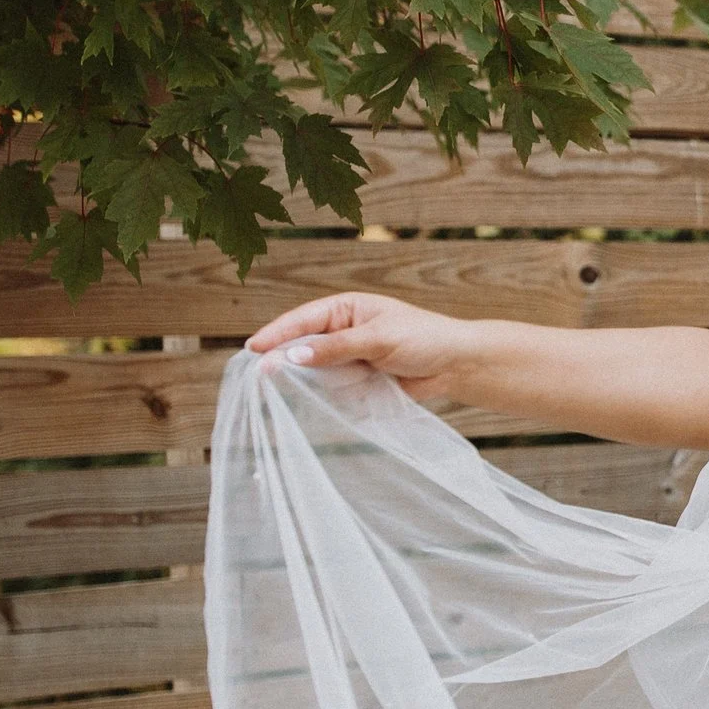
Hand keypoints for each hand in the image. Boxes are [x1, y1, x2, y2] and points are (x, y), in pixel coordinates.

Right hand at [246, 292, 477, 404]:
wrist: (455, 364)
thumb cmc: (423, 339)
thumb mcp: (378, 339)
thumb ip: (336, 348)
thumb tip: (294, 355)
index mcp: (345, 308)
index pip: (303, 319)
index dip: (277, 334)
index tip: (253, 348)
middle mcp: (341, 331)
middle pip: (302, 347)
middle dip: (285, 360)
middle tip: (262, 377)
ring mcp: (347, 357)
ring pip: (315, 371)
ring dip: (309, 380)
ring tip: (291, 388)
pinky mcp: (357, 380)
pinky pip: (333, 389)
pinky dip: (329, 394)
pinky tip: (320, 399)